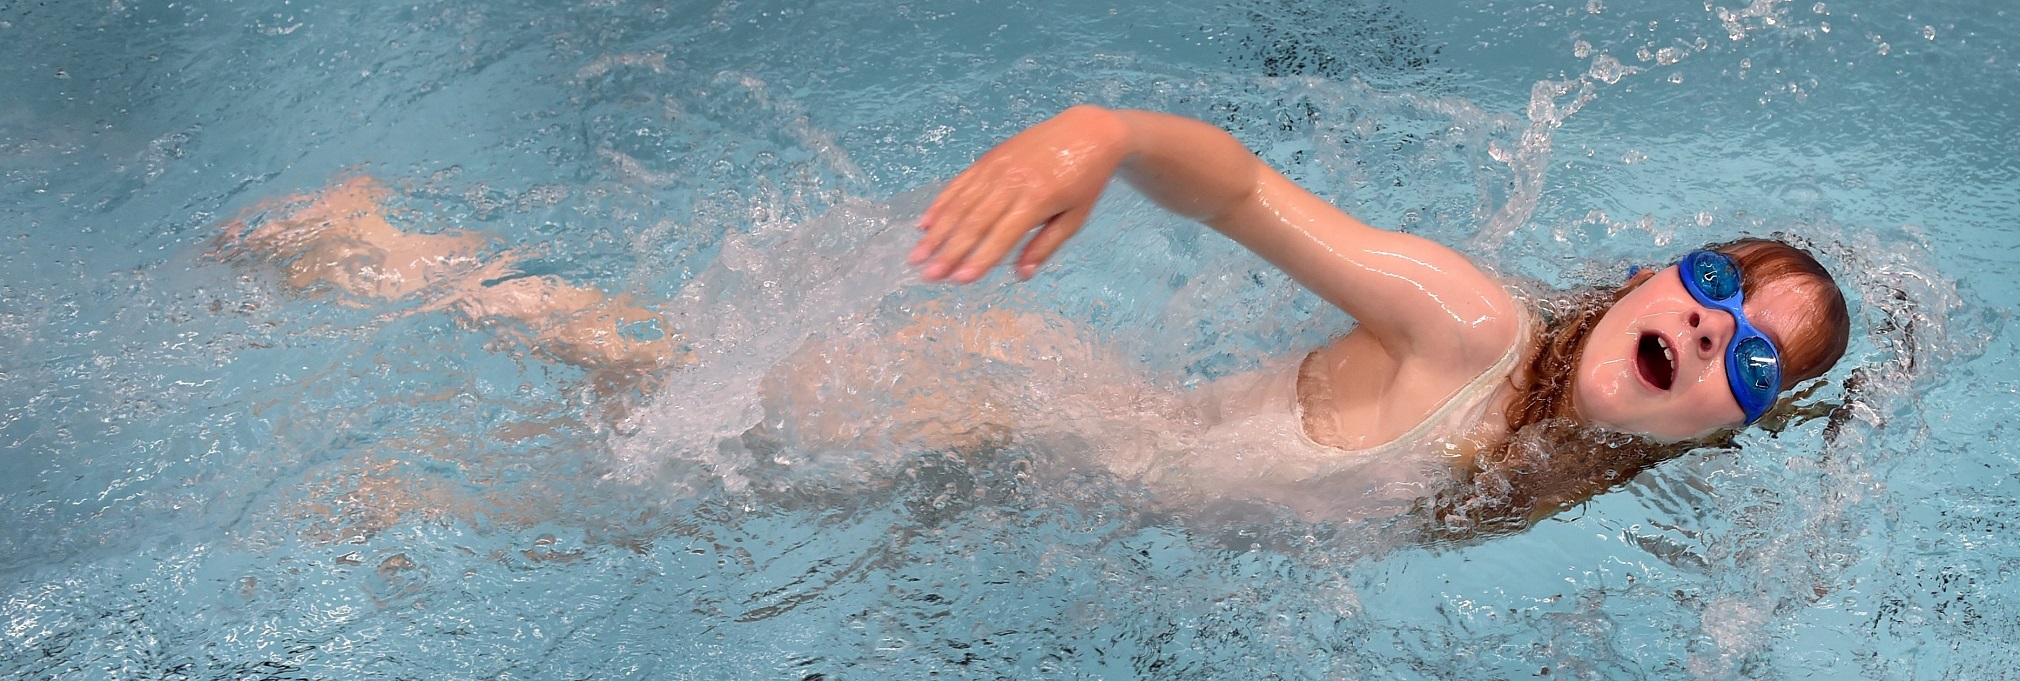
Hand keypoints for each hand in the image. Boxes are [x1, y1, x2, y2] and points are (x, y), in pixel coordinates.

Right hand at [912, 105, 1129, 281]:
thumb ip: (1045, 246)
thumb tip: (1021, 275)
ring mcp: (997, 167)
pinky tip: (925, 223)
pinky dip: (941, 203)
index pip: (1002, 235)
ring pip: (961, 203)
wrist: (1087, 131)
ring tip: (917, 255)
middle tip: (928, 275)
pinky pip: (960, 183)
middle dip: (949, 251)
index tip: (959, 280)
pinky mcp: (989, 158)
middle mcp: (1012, 182)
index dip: (980, 258)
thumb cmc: (1084, 180)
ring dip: (937, 232)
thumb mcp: (1075, 218)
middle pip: (974, 221)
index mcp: (1037, 199)